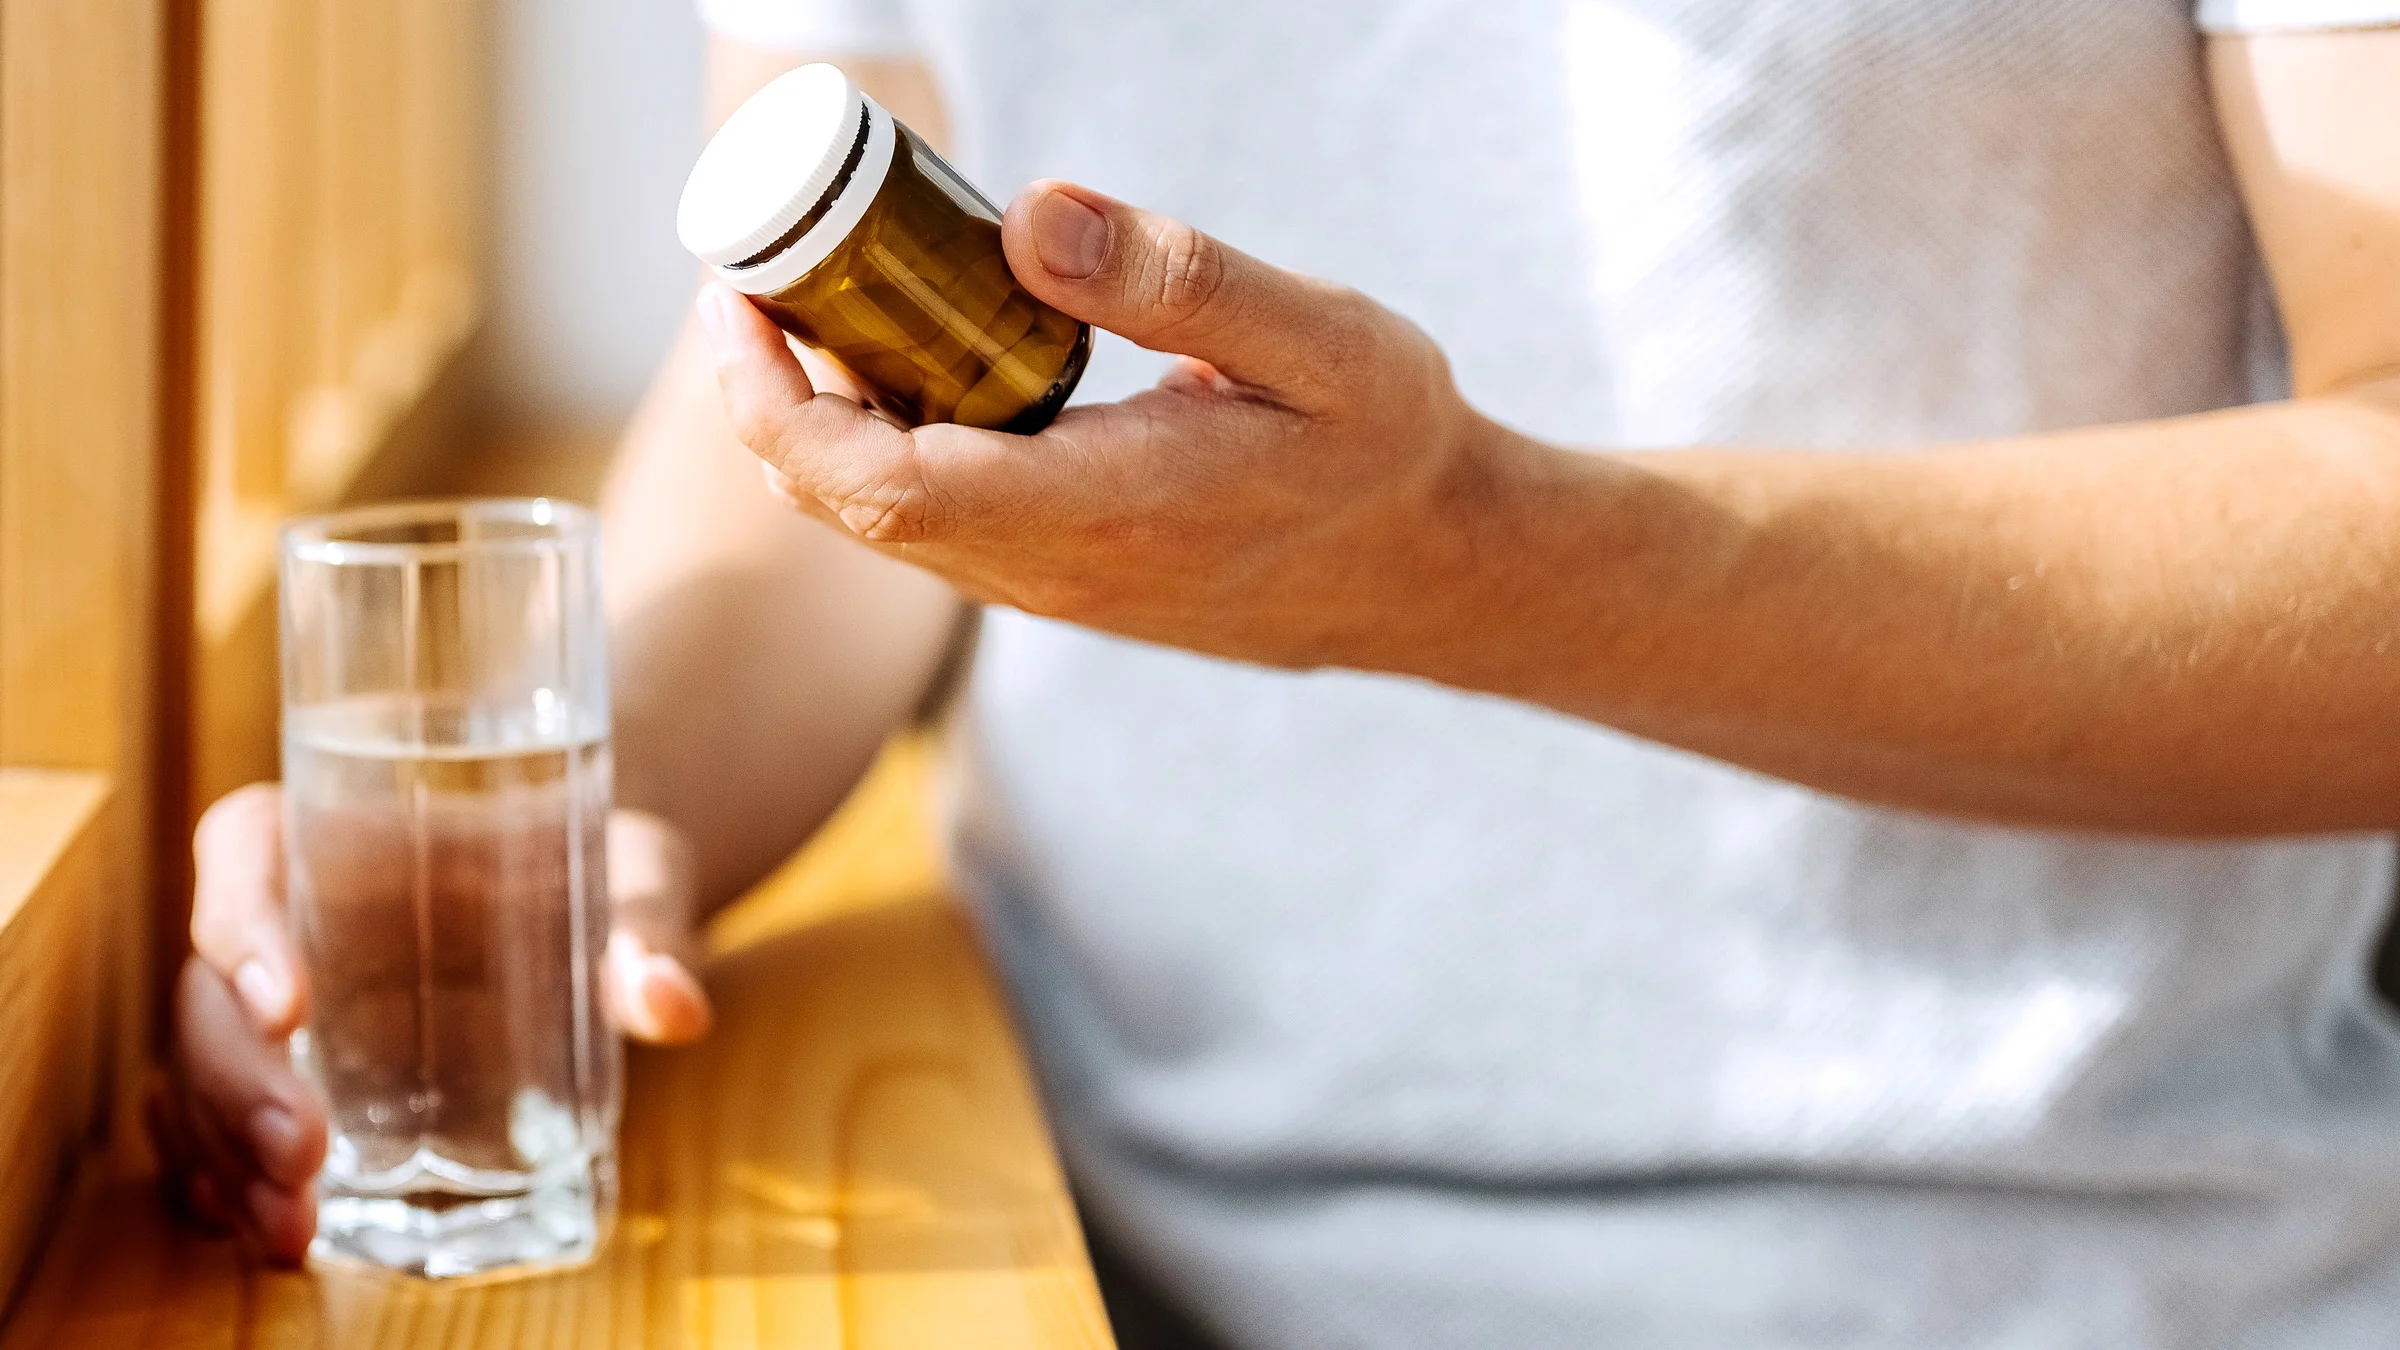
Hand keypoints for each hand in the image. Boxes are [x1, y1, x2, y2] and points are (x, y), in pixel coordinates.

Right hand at [149, 784, 713, 1262]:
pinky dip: (234, 1180)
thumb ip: (651, 928)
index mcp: (344, 826)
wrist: (608, 900)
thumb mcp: (638, 877)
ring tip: (291, 1229)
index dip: (242, 923)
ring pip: (208, 1068)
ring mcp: (291, 998)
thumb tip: (670, 1004)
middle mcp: (295, 911)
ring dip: (230, 1154)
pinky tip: (271, 1231)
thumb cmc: (607, 864)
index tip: (289, 1005)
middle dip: (242, 1080)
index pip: (247, 844)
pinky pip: (230, 1120)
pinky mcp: (308, 1069)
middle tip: (304, 1158)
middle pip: (213, 985)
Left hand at [695, 181, 1518, 672]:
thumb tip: (1026, 216)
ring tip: (831, 298)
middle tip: (771, 265)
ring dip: (825, 418)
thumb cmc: (1389, 451)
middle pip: (847, 500)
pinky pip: (932, 524)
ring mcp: (1052, 590)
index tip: (741, 295)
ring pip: (881, 520)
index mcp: (1103, 509)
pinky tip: (917, 361)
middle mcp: (1054, 571)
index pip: (875, 479)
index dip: (775, 397)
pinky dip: (884, 445)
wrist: (1435, 573)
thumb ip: (1173, 278)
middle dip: (775, 389)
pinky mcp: (1062, 585)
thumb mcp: (1317, 340)